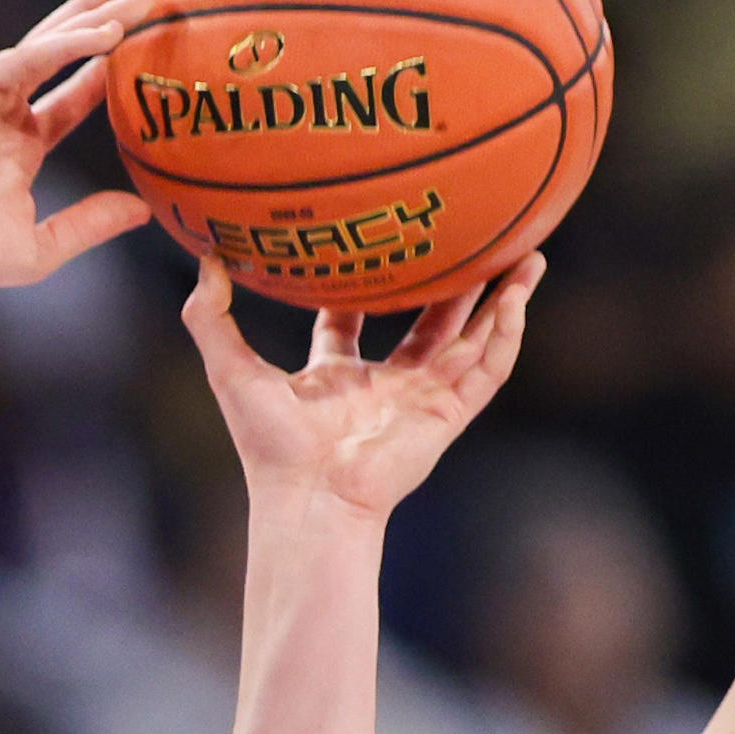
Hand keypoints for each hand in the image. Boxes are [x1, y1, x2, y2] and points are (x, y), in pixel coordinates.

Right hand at [0, 0, 156, 293]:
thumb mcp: (43, 246)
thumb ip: (91, 224)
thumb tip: (144, 210)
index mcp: (20, 145)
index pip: (73, 97)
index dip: (105, 71)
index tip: (145, 50)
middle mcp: (5, 113)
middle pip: (64, 54)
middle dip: (104, 21)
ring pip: (50, 44)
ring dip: (93, 17)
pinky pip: (29, 57)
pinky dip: (68, 43)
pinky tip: (105, 34)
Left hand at [178, 252, 537, 518]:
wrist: (308, 498)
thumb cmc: (269, 447)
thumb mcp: (231, 370)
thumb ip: (209, 318)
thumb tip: (205, 263)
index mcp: (336, 378)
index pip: (351, 322)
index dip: (359, 284)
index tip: (372, 238)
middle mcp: (383, 387)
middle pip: (429, 323)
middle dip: (454, 282)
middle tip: (472, 235)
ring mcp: (420, 401)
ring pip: (473, 340)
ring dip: (503, 300)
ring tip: (530, 255)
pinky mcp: (447, 417)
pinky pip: (488, 370)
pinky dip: (506, 336)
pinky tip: (518, 299)